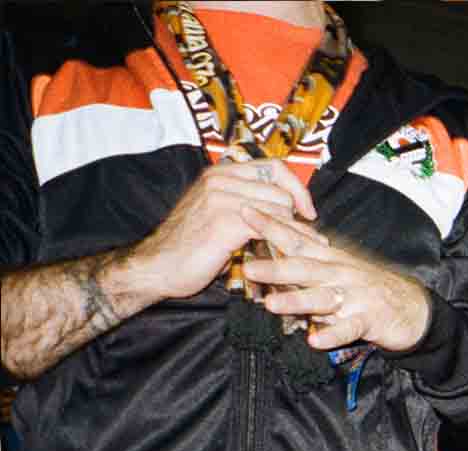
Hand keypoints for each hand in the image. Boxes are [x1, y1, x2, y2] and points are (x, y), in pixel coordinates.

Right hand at [131, 158, 323, 304]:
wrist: (159, 266)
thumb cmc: (192, 245)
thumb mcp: (218, 212)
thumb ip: (248, 203)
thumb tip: (291, 210)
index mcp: (221, 172)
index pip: (275, 167)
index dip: (298, 189)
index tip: (308, 212)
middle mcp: (221, 179)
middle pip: (282, 193)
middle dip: (297, 220)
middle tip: (303, 242)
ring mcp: (222, 198)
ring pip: (280, 211)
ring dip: (293, 235)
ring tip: (297, 253)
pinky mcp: (225, 221)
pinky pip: (271, 228)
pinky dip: (282, 244)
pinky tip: (284, 258)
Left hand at [241, 203, 432, 352]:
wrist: (412, 308)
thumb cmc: (369, 288)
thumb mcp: (338, 267)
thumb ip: (308, 260)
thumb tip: (273, 244)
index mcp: (330, 260)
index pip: (297, 239)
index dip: (272, 226)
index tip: (245, 212)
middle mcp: (340, 275)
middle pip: (305, 269)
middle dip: (277, 267)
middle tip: (250, 267)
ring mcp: (355, 298)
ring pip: (322, 298)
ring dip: (297, 301)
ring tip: (272, 305)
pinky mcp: (369, 321)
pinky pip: (348, 329)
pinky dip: (333, 335)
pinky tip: (315, 341)